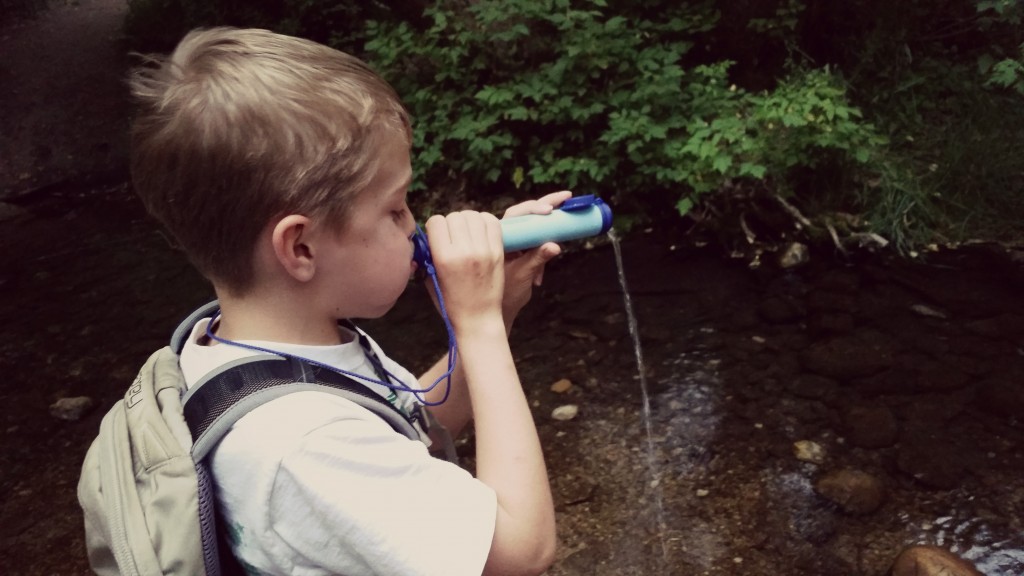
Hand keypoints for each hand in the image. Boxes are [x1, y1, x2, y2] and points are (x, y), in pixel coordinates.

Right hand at [423, 210, 504, 330]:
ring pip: (473, 215)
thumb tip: (427, 235)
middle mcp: (464, 252)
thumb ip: (427, 256)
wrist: (478, 318)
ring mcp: (484, 251)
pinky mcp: (498, 252)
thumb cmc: (451, 302)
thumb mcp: (431, 280)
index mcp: (444, 258)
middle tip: (454, 236)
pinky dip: (485, 222)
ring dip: (468, 220)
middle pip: (455, 216)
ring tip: (468, 233)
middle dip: (451, 223)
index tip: (438, 237)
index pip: (436, 222)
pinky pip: (492, 222)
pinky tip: (481, 232)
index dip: (434, 227)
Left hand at [501, 191, 572, 325]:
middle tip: (567, 196)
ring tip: (552, 245)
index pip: (516, 214)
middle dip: (547, 205)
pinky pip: (538, 243)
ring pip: (535, 229)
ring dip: (549, 233)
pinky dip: (546, 250)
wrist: (498, 309)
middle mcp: (508, 238)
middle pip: (527, 214)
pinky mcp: (524, 251)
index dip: (533, 208)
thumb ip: (538, 259)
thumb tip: (556, 246)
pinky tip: (539, 277)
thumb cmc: (502, 293)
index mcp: (500, 238)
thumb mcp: (522, 274)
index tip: (548, 210)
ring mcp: (517, 244)